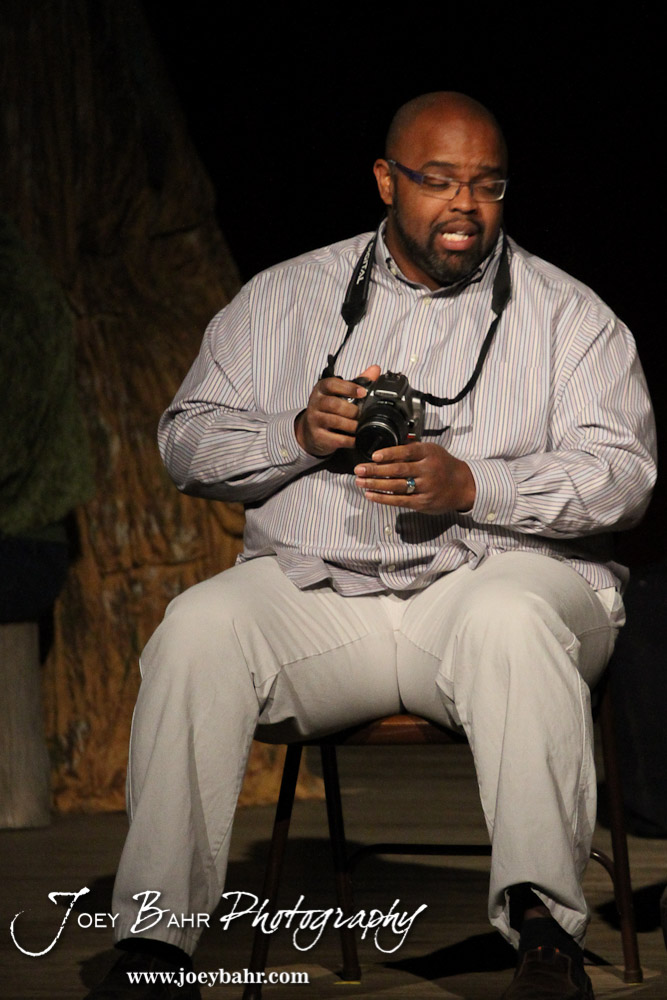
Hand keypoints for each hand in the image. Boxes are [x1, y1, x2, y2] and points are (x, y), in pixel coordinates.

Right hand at [295, 365, 380, 456]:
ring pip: (335, 421)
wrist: (310, 431)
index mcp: (322, 389)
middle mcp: (315, 403)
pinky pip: (335, 439)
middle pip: (334, 404)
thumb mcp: (340, 393)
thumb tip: (376, 369)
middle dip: (352, 410)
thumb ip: (358, 381)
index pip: (332, 384)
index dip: (348, 387)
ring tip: (360, 427)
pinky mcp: (317, 436)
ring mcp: (314, 420)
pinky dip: (348, 440)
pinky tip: (356, 439)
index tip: (363, 392)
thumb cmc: (329, 409)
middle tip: (362, 414)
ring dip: (352, 425)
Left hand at [354, 441, 475, 514]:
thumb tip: (388, 448)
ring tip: (360, 482)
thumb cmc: (443, 465)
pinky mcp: (422, 502)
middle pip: (398, 470)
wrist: (463, 486)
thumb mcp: (432, 450)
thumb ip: (412, 448)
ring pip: (396, 486)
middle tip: (359, 469)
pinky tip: (370, 494)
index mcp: (429, 453)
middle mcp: (428, 470)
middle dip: (375, 470)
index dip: (389, 454)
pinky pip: (399, 500)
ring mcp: (425, 487)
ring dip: (375, 484)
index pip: (406, 452)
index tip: (374, 456)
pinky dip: (383, 498)